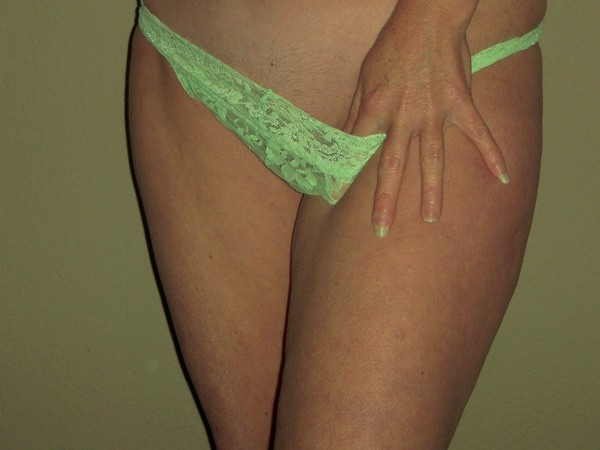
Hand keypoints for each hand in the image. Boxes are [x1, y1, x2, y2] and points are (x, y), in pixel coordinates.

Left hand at [343, 9, 508, 236]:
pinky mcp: (460, 103)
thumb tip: (346, 139)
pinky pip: (478, 132)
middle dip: (384, 200)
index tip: (333, 199)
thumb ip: (357, 112)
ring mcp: (434, 112)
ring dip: (431, 190)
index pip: (355, 149)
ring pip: (432, 159)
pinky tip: (502, 177)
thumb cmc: (392, 47)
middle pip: (392, 165)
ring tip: (430, 219)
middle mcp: (403, 116)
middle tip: (379, 230)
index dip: (344, 174)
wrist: (427, 17)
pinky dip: (492, 154)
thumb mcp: (364, 77)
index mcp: (375, 108)